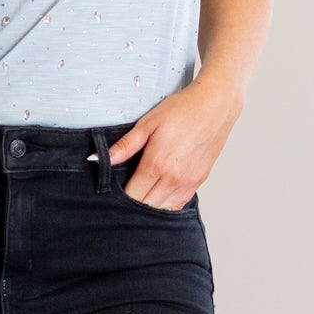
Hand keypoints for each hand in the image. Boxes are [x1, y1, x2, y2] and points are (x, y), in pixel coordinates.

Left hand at [104, 74, 241, 208]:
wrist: (215, 105)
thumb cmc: (182, 110)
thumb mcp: (147, 123)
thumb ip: (124, 146)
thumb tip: (97, 158)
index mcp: (157, 164)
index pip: (132, 195)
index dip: (121, 196)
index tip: (116, 189)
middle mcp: (174, 178)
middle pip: (147, 206)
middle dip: (134, 202)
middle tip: (127, 190)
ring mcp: (188, 182)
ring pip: (163, 208)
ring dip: (151, 204)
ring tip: (143, 191)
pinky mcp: (199, 181)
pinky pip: (179, 204)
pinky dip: (167, 203)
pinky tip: (160, 192)